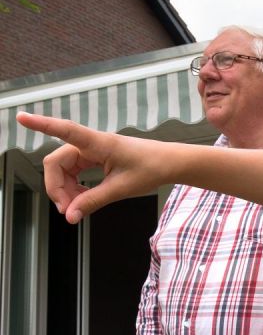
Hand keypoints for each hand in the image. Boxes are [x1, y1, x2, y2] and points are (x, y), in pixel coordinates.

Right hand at [16, 113, 167, 222]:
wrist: (170, 163)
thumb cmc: (151, 168)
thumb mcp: (121, 189)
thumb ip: (93, 201)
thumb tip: (70, 216)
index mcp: (98, 143)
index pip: (65, 130)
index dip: (41, 125)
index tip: (21, 118)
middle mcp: (91, 143)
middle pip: (57, 162)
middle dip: (56, 187)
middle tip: (67, 211)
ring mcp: (92, 150)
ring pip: (64, 169)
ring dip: (65, 189)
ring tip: (77, 207)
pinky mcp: (96, 158)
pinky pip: (75, 172)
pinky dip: (75, 187)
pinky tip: (82, 199)